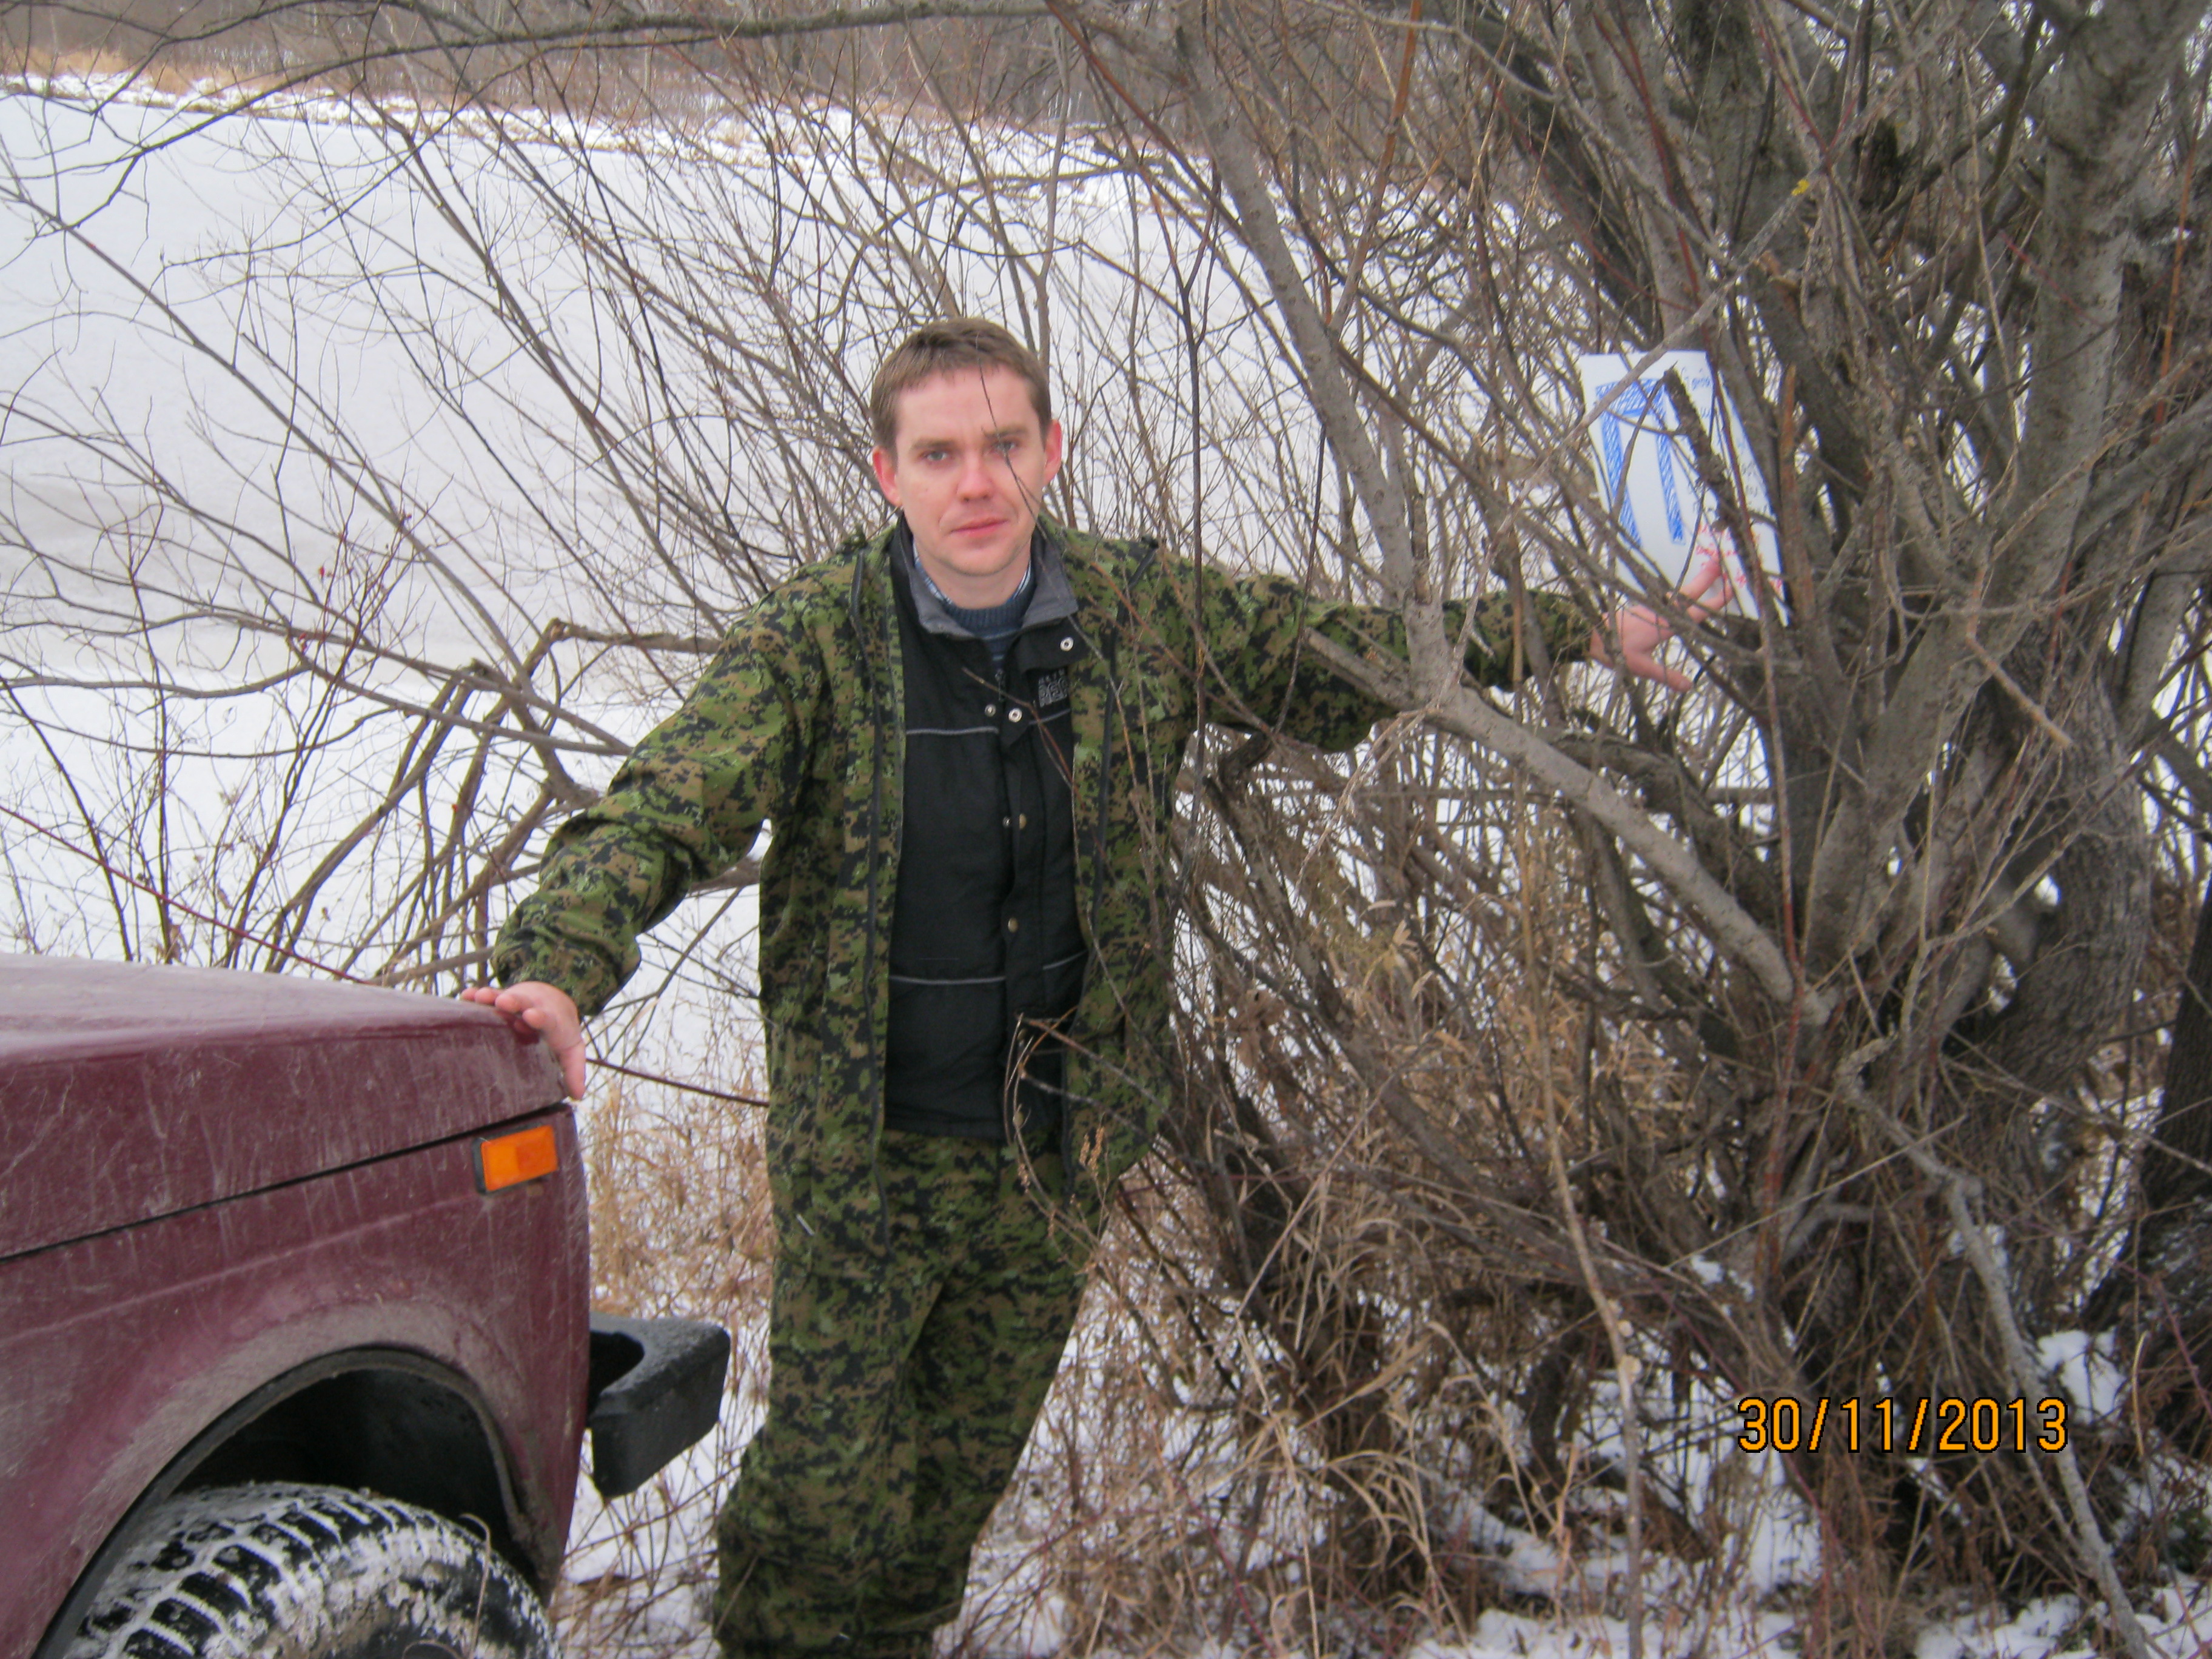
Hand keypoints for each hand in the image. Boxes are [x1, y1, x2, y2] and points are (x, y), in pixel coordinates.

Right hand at [462, 980, 585, 1098]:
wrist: (555, 1002)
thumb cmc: (561, 1033)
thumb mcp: (571, 1051)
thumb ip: (573, 1070)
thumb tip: (577, 1096)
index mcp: (552, 1022)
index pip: (548, 1019)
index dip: (540, 1017)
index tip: (531, 1015)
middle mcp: (535, 1007)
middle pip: (525, 1003)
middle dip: (515, 1002)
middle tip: (503, 1001)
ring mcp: (519, 1002)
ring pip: (506, 996)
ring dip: (494, 996)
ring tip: (481, 997)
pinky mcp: (504, 998)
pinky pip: (491, 995)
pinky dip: (479, 995)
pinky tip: (467, 995)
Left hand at [1589, 544, 1733, 690]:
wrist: (1589, 634)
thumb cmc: (1614, 649)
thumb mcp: (1641, 667)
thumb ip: (1666, 677)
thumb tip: (1689, 688)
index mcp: (1664, 624)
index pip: (1695, 612)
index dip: (1714, 602)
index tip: (1732, 589)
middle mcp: (1660, 611)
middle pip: (1687, 594)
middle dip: (1705, 579)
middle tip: (1720, 563)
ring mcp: (1650, 607)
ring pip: (1677, 593)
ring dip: (1693, 584)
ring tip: (1708, 573)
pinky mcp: (1641, 607)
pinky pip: (1666, 597)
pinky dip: (1678, 592)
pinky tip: (1679, 595)